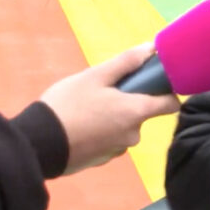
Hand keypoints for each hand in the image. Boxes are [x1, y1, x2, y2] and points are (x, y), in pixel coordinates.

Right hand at [40, 42, 180, 174]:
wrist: (38, 145)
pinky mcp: (101, 160)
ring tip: (86, 107)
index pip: (171, 105)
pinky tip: (80, 124)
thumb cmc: (68, 105)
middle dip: (128, 101)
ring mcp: (117, 150)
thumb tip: (151, 49)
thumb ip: (126, 62)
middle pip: (142, 113)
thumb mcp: (94, 76)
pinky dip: (101, 131)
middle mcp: (133, 135)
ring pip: (123, 127)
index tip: (151, 81)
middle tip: (103, 90)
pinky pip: (109, 140)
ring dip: (113, 116)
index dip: (166, 91)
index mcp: (136, 112)